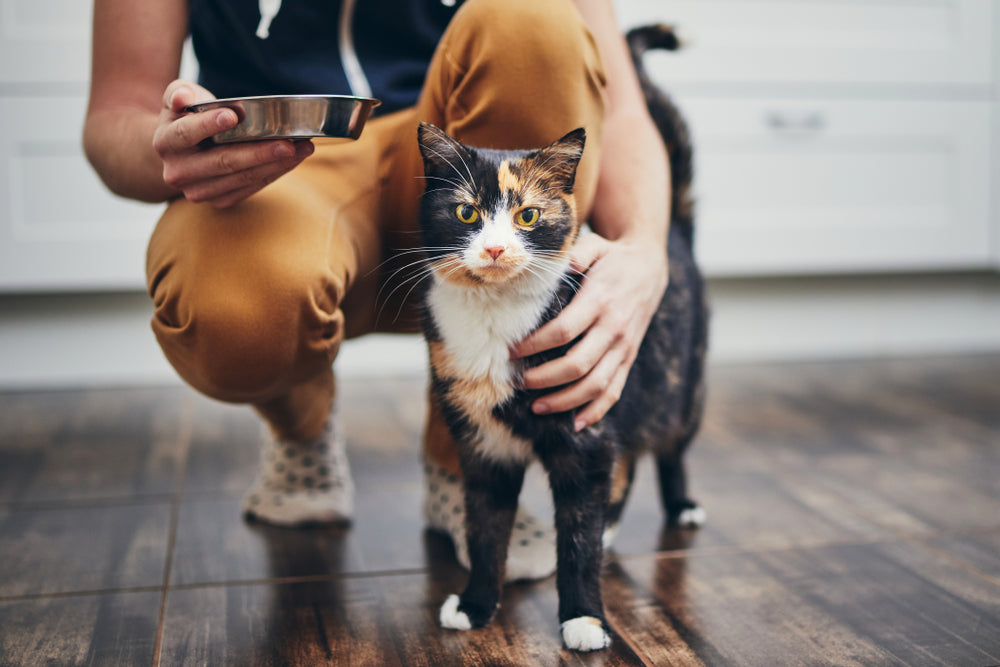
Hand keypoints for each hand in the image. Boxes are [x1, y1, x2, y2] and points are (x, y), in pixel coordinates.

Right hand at [152, 80, 314, 207]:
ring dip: (276, 164)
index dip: (208, 125)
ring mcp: (199, 191)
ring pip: (242, 178)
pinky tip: (294, 159)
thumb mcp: (178, 98)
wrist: (180, 153)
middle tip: (288, 143)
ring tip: (303, 148)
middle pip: (222, 162)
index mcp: (165, 142)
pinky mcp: (219, 201)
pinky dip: (275, 173)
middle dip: (258, 152)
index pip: (186, 134)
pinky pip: (251, 188)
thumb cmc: (186, 117)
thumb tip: (181, 99)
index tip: (233, 115)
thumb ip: (178, 92)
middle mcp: (178, 172)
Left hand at [510, 233, 667, 430]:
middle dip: (543, 379)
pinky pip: (614, 391)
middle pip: (577, 365)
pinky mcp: (629, 358)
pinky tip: (576, 423)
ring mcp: (624, 347)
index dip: (535, 345)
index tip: (511, 351)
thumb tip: (559, 266)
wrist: (649, 266)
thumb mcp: (594, 246)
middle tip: (518, 382)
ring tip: (537, 407)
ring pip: (595, 385)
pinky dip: (597, 411)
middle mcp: (614, 328)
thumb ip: (576, 255)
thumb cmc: (611, 257)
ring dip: (565, 400)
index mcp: (600, 301)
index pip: (563, 331)